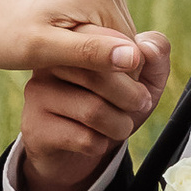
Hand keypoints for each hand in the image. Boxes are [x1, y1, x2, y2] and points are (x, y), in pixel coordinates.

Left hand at [0, 0, 166, 190]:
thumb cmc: (3, 36)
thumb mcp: (42, 50)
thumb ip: (89, 53)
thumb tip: (134, 58)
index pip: (130, 51)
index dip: (111, 81)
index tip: (80, 96)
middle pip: (126, 45)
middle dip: (103, 71)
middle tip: (68, 86)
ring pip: (117, 43)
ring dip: (97, 64)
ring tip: (63, 73)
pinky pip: (104, 35)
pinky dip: (89, 53)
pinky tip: (63, 62)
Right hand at [16, 26, 171, 190]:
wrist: (73, 150)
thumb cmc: (109, 106)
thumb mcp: (142, 81)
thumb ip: (153, 57)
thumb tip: (147, 44)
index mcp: (75, 40)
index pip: (110, 42)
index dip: (135, 66)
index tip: (139, 81)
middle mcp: (51, 61)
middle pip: (99, 74)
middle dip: (132, 97)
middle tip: (139, 105)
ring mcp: (39, 93)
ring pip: (93, 110)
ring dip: (120, 125)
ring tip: (120, 127)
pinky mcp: (36, 126)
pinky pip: (83, 137)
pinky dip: (101, 144)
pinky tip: (95, 141)